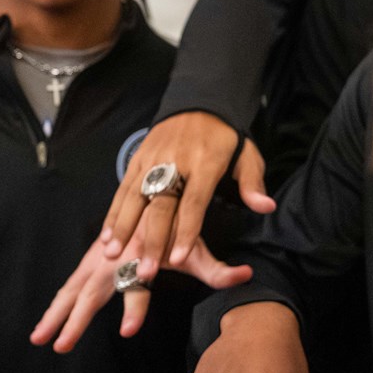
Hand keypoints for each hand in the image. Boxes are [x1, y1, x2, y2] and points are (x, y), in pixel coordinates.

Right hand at [31, 231, 253, 352]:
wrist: (159, 174)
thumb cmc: (180, 213)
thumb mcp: (200, 240)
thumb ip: (218, 265)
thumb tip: (246, 275)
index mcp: (141, 252)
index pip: (137, 284)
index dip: (134, 307)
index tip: (129, 332)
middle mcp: (116, 254)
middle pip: (91, 289)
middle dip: (75, 317)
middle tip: (61, 344)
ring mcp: (100, 255)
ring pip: (74, 287)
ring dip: (57, 313)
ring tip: (41, 340)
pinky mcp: (94, 255)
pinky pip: (72, 282)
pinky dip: (60, 302)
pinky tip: (47, 324)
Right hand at [101, 112, 275, 280]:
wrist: (198, 102)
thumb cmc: (225, 138)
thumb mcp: (247, 155)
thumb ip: (252, 183)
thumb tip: (265, 207)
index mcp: (206, 164)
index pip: (194, 203)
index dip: (186, 232)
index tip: (177, 260)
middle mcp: (176, 162)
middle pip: (162, 206)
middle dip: (153, 240)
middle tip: (144, 270)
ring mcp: (153, 160)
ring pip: (135, 198)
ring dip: (123, 228)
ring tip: (112, 254)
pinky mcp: (139, 158)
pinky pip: (124, 189)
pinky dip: (114, 213)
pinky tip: (107, 235)